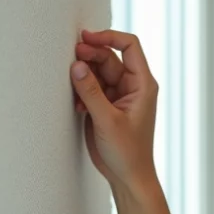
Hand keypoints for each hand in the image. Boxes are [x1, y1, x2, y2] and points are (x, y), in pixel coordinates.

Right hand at [70, 29, 158, 193]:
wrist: (128, 177)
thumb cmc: (128, 152)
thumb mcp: (107, 120)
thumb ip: (91, 92)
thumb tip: (77, 65)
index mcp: (142, 84)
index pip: (129, 46)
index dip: (108, 37)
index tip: (86, 38)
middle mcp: (132, 86)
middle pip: (109, 57)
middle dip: (90, 56)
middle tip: (70, 60)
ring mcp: (119, 95)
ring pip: (98, 72)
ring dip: (83, 76)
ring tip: (72, 86)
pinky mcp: (106, 106)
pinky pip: (92, 88)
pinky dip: (82, 91)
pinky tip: (77, 105)